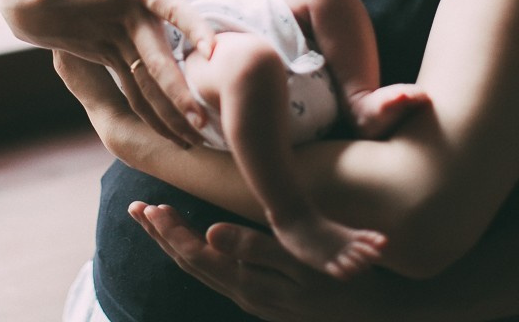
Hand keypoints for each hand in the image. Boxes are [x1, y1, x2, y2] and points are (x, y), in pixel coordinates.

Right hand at [0, 0, 214, 146]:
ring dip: (169, 113)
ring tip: (195, 138)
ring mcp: (114, 43)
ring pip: (145, 84)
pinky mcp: (106, 59)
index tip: (214, 48)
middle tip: (203, 120)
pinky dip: (153, 113)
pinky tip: (173, 135)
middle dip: (180, 94)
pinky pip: (133, 90)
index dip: (191, 26)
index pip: (168, 6)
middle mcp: (125, 19)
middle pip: (155, 62)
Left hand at [129, 203, 393, 321]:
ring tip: (158, 222)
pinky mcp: (266, 298)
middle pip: (191, 263)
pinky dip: (200, 254)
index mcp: (247, 283)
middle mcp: (244, 294)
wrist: (380, 316)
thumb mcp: (301, 264)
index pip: (195, 254)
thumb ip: (254, 247)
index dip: (169, 230)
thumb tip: (210, 232)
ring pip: (204, 270)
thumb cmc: (344, 285)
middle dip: (162, 235)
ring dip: (177, 244)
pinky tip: (200, 245)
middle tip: (138, 208)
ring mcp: (255, 299)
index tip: (149, 206)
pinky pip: (220, 274)